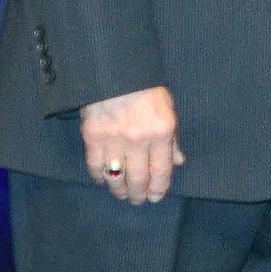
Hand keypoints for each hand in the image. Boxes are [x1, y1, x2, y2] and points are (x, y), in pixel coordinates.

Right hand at [79, 85, 183, 204]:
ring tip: (123, 194)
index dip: (159, 188)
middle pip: (138, 178)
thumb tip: (178, 162)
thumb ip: (172, 138)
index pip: (161, 170)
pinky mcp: (92, 137)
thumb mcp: (168, 109)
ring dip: (120, 190)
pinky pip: (95, 166)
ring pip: (116, 177)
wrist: (116, 70)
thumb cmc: (147, 88)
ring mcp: (114, 140)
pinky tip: (103, 180)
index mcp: (161, 131)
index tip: (156, 197)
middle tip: (139, 200)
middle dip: (139, 193)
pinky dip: (99, 177)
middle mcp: (138, 139)